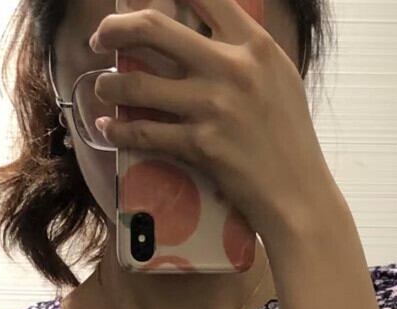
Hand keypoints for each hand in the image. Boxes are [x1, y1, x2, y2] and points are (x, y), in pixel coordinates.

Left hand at [86, 0, 337, 243]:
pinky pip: (143, 131)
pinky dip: (118, 129)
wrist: (296, 193)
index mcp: (254, 44)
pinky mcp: (199, 145)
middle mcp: (231, 68)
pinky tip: (108, 128)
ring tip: (103, 87)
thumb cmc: (289, 136)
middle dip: (115, 28)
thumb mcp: (278, 75)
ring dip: (109, 84)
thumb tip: (204, 29)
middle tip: (100, 40)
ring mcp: (212, 107)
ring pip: (137, 83)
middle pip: (153, 27)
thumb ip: (243, 49)